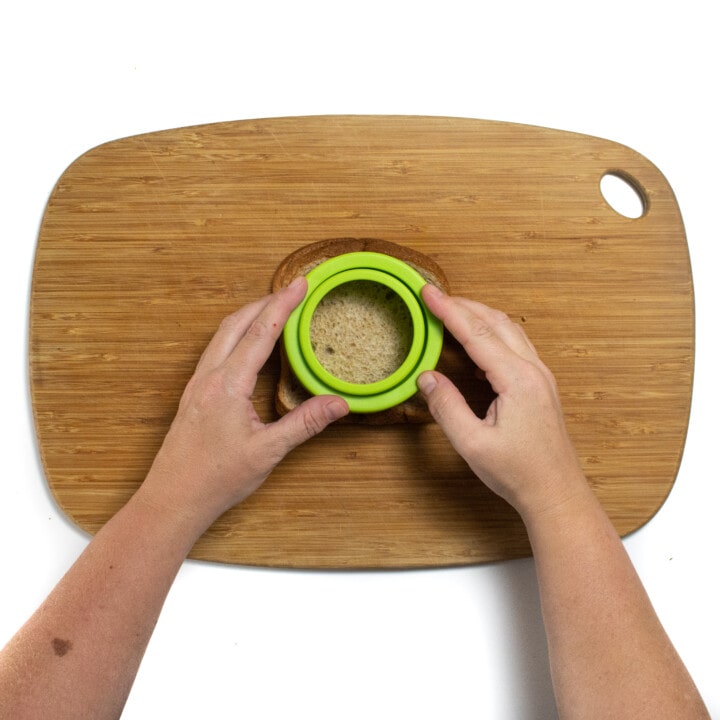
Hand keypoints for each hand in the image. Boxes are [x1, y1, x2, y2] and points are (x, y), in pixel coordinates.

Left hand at [142, 278, 348, 523]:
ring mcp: (197, 383)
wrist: (172, 498)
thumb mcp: (267, 452)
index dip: (283, 304)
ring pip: (223, 334)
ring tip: (275, 309)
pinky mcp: (194, 393)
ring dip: (249, 315)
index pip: (261, 332)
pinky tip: (249, 344)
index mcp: (227, 384)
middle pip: (237, 322)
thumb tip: (339, 404)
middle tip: (293, 290)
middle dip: (266, 301)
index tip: (301, 283)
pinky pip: (216, 349)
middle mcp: (209, 376)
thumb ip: (304, 423)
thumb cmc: (215, 478)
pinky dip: (237, 334)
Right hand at [417, 285, 584, 517]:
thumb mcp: (472, 444)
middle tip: (435, 297)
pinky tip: (476, 345)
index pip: (476, 333)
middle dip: (463, 305)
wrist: (556, 492)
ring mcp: (540, 376)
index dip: (448, 311)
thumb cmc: (518, 472)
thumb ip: (446, 406)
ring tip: (452, 312)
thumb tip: (426, 377)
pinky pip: (515, 346)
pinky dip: (492, 334)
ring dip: (480, 316)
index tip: (428, 292)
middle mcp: (533, 370)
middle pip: (495, 322)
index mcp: (517, 379)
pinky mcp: (540, 385)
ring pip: (509, 330)